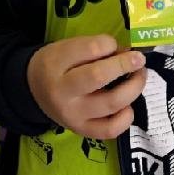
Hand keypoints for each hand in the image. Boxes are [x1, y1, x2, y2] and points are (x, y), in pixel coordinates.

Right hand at [26, 34, 146, 139]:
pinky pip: (111, 129)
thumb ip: (92, 48)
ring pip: (111, 103)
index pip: (88, 49)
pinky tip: (127, 105)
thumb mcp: (65, 48)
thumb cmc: (54, 65)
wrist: (34, 92)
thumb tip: (125, 53)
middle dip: (124, 65)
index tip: (114, 45)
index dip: (108, 44)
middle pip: (98, 76)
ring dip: (133, 88)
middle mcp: (62, 92)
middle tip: (139, 59)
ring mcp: (73, 115)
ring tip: (138, 77)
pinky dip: (126, 117)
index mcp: (55, 64)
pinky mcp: (82, 130)